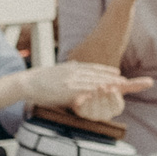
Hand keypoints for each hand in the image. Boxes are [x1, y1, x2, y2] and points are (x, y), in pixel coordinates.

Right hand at [23, 60, 150, 110]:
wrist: (27, 82)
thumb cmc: (41, 79)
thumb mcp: (59, 71)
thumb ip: (69, 68)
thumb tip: (75, 63)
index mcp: (73, 68)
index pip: (94, 69)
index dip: (107, 72)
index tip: (118, 74)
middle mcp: (75, 72)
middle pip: (99, 75)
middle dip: (115, 79)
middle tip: (129, 82)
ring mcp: (73, 80)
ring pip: (96, 82)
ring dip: (111, 84)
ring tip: (124, 86)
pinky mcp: (69, 89)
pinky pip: (86, 90)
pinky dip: (98, 91)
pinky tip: (107, 92)